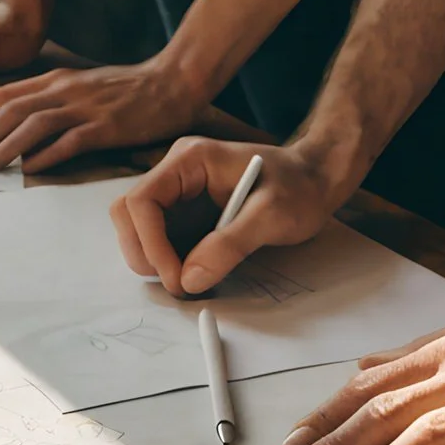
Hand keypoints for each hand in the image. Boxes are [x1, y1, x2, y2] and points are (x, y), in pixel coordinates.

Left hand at [0, 58, 206, 173]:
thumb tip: (21, 130)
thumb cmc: (128, 90)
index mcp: (56, 80)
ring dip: (5, 147)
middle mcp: (65, 90)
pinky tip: (28, 170)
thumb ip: (53, 102)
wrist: (172, 82)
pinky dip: (45, 156)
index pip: (4, 96)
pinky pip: (68, 142)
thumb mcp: (82, 87)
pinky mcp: (106, 126)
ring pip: (32, 125)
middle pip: (10, 110)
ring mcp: (85, 107)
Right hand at [110, 138, 346, 294]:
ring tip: (189, 282)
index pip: (142, 200)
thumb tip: (189, 278)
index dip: (150, 243)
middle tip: (178, 285)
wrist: (316, 180)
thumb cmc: (299, 187)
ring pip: (138, 229)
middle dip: (145, 253)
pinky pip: (159, 239)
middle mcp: (176, 173)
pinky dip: (167, 262)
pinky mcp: (185, 214)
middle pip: (129, 214)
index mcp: (190, 159)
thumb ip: (230, 244)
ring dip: (153, 261)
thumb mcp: (273, 215)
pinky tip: (195, 274)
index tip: (176, 277)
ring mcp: (178, 193)